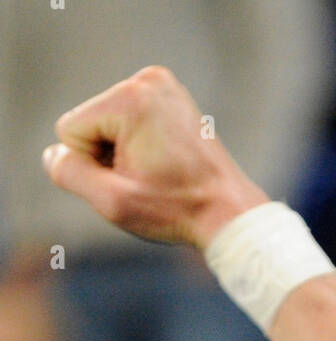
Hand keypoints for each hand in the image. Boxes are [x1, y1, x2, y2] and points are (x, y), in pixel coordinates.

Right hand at [42, 65, 267, 249]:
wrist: (229, 213)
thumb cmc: (176, 209)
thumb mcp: (113, 201)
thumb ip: (70, 174)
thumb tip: (56, 154)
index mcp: (131, 98)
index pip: (71, 130)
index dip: (91, 165)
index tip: (131, 181)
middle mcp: (148, 80)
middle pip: (90, 123)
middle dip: (109, 157)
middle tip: (148, 180)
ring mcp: (163, 85)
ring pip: (109, 124)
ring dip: (124, 154)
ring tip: (159, 173)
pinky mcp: (172, 97)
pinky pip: (130, 122)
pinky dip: (140, 145)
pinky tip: (165, 163)